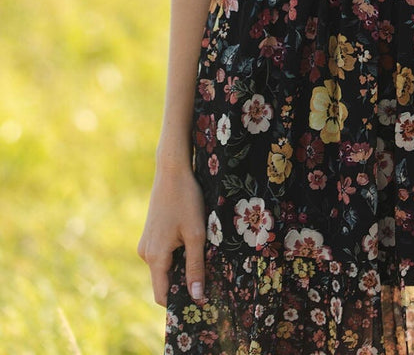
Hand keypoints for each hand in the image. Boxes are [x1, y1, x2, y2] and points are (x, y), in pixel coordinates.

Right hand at [137, 162, 206, 306]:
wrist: (172, 171)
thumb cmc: (186, 200)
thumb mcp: (196, 234)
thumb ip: (196, 267)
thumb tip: (197, 298)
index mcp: (155, 257)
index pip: (162, 295)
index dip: (179, 303)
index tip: (199, 303)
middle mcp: (146, 254)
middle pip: (164, 282)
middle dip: (183, 285)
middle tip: (206, 282)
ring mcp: (146, 243)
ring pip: (164, 268)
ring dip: (180, 268)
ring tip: (201, 257)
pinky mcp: (150, 235)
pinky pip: (162, 255)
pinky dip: (176, 256)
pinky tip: (191, 243)